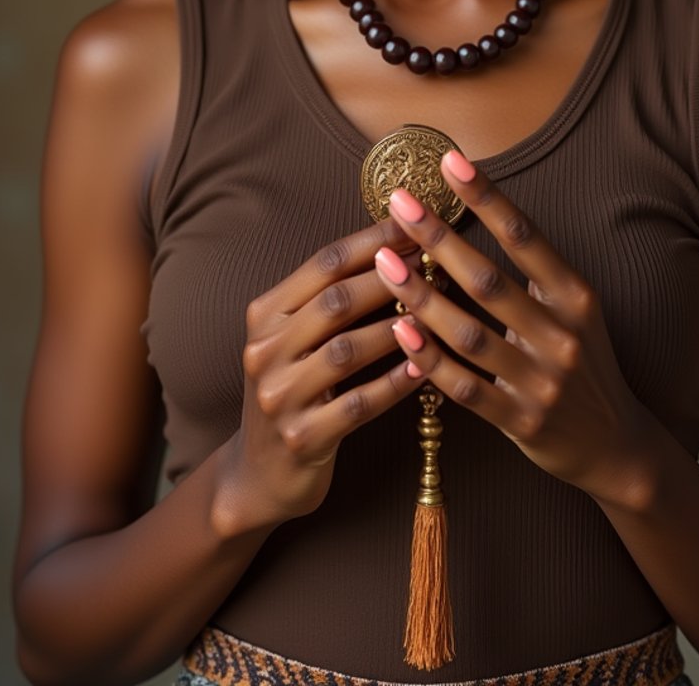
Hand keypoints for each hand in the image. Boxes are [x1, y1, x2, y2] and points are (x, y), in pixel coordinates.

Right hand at [216, 215, 423, 536]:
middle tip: (434, 262)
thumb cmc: (294, 391)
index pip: (323, 264)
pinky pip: (357, 405)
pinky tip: (424, 370)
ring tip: (439, 314)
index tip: (415, 224)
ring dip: (397, 329)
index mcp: (265, 315)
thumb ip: (331, 300)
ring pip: (347, 351)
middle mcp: (265, 350)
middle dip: (389, 278)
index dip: (372, 241)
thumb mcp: (295, 340)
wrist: (259, 473)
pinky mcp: (301, 439)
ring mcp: (279, 397)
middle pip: (335, 302)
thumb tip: (397, 249)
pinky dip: (394, 384)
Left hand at [374, 149, 647, 505]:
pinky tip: (400, 330)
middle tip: (400, 203)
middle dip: (439, 238)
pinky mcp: (520, 422)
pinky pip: (465, 388)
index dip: (487, 197)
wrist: (615, 445)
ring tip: (384, 263)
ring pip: (469, 334)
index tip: (451, 162)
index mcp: (576, 297)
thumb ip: (535, 273)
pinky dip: (430, 359)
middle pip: (488, 280)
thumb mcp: (575, 310)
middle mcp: (562, 335)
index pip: (525, 235)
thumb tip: (477, 214)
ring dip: (422, 296)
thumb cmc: (583, 362)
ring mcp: (541, 382)